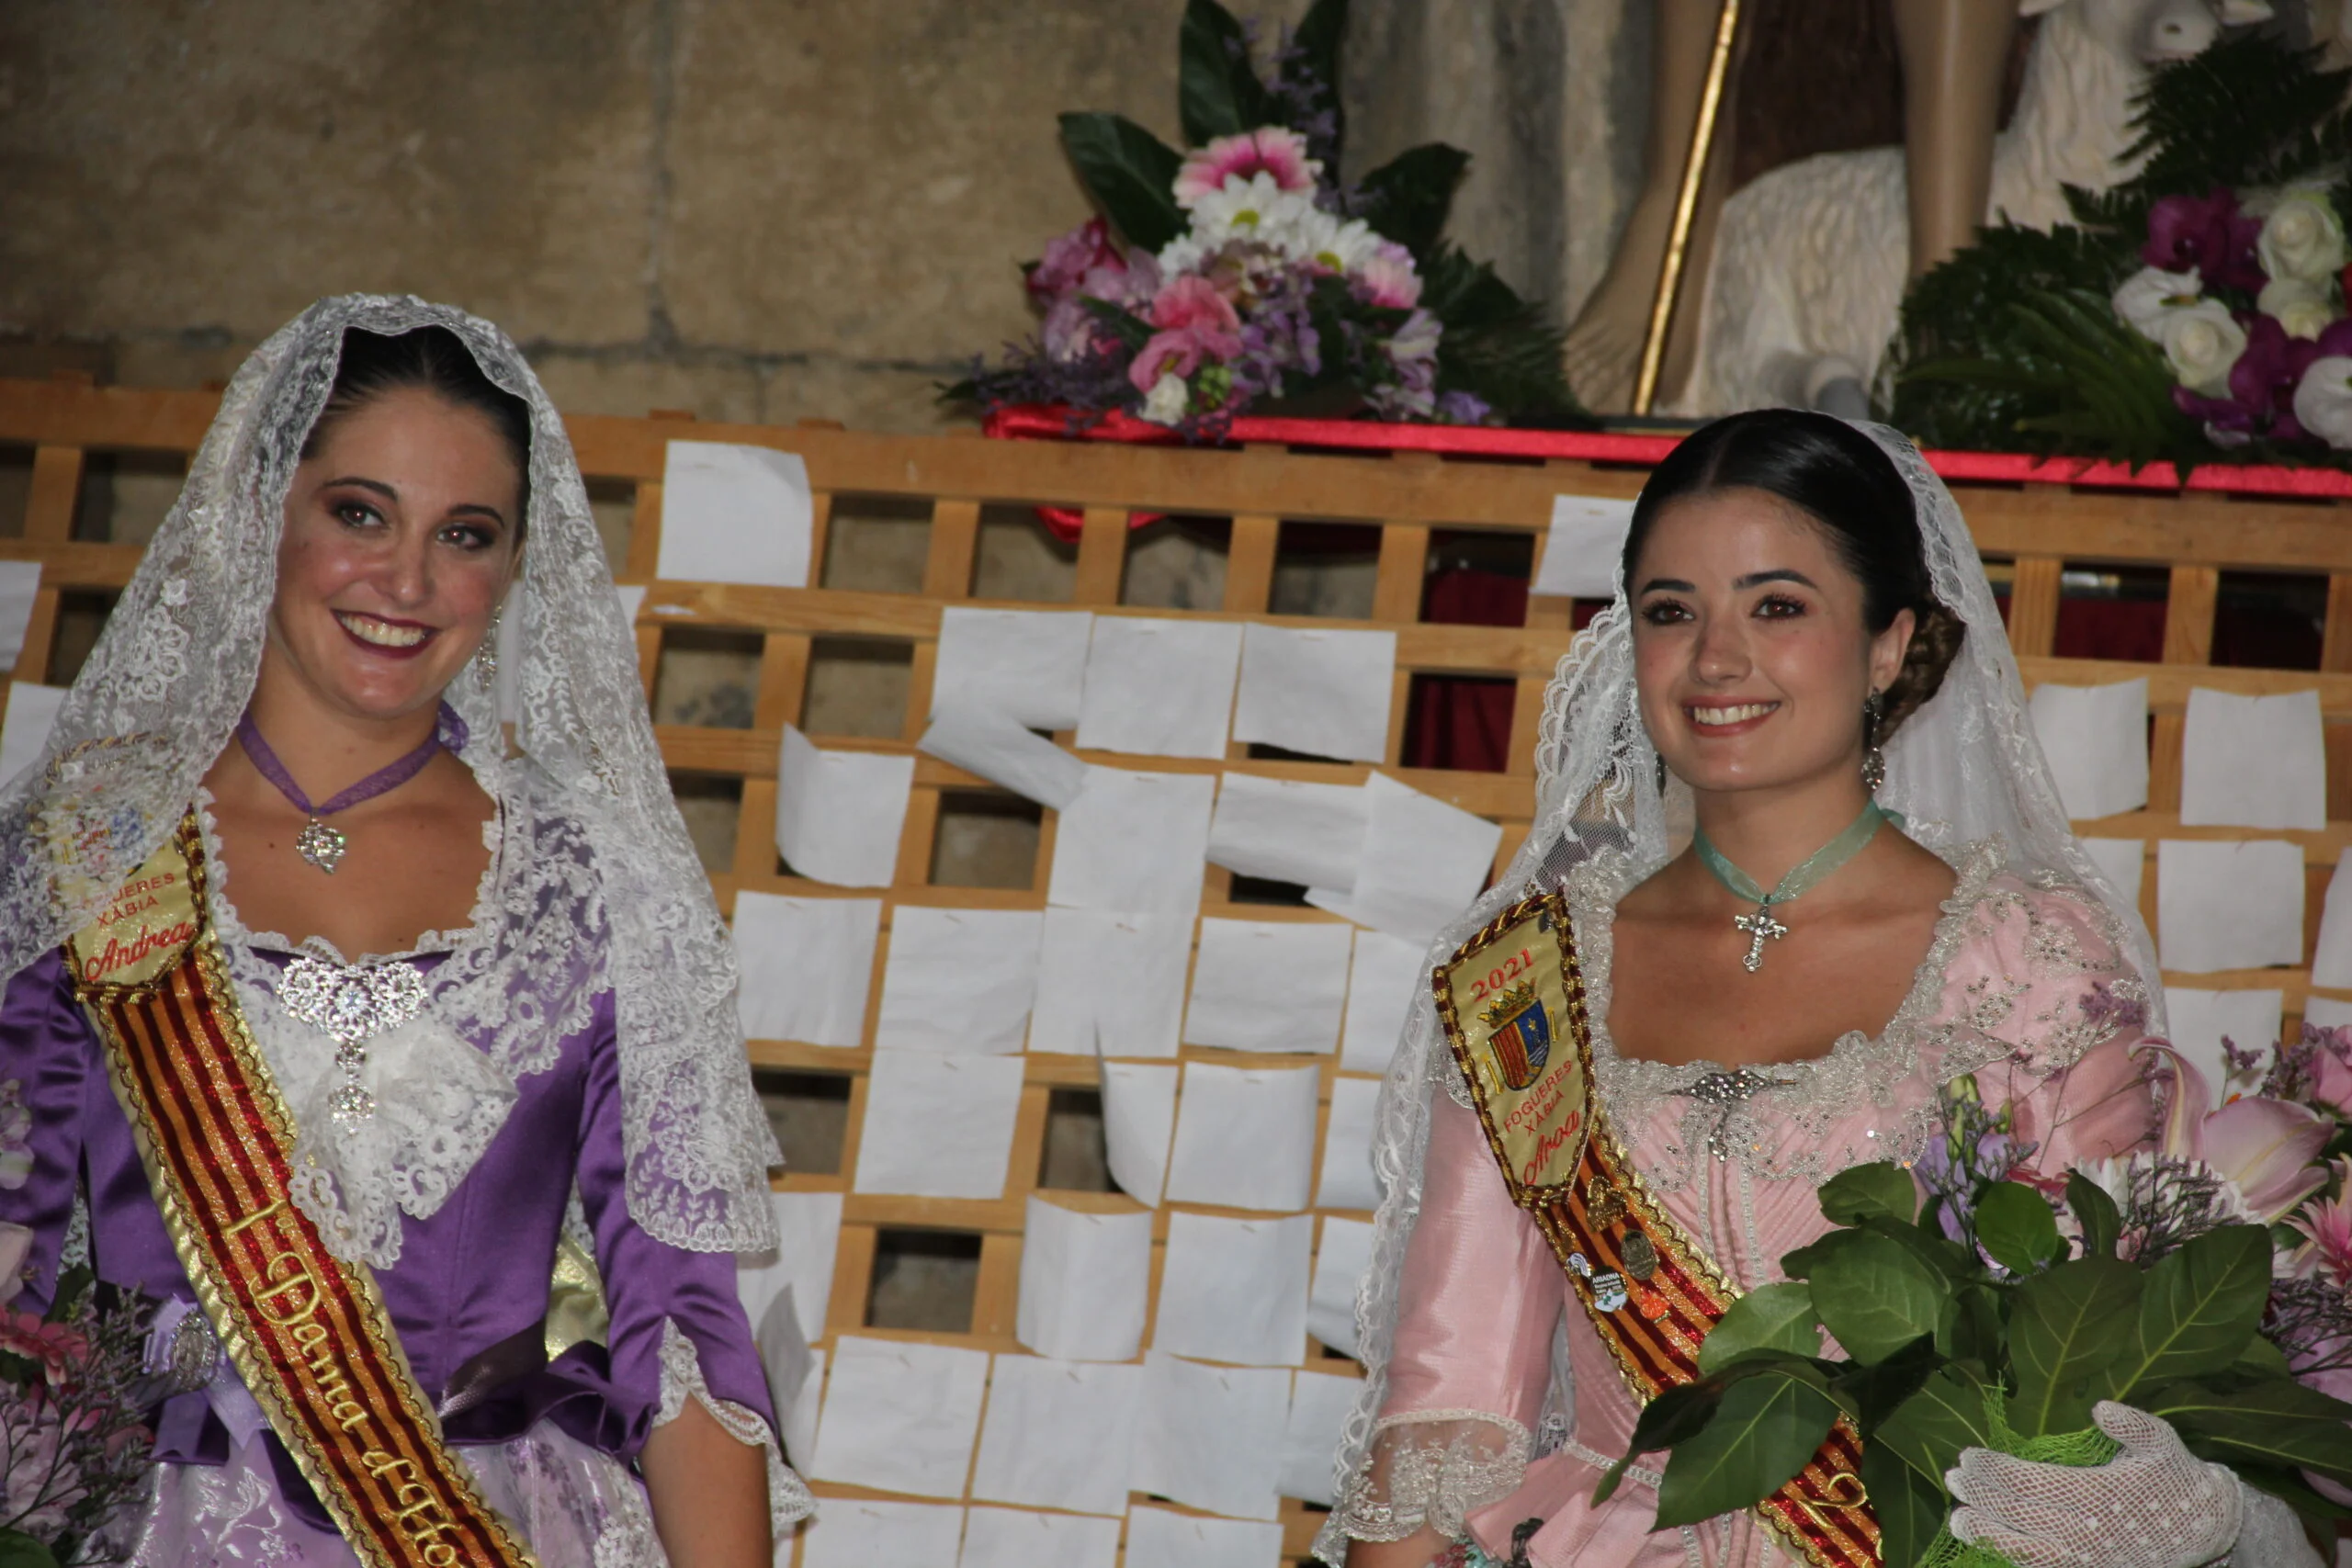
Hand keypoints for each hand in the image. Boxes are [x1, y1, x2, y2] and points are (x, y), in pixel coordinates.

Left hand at [1944, 1402, 2240, 1567]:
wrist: (2211, 1533)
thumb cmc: (2178, 1480)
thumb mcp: (2162, 1443)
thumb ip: (2133, 1424)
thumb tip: (2099, 1407)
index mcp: (2099, 1494)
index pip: (2029, 1482)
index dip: (1994, 1471)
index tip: (1967, 1457)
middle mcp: (2088, 1530)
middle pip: (2018, 1514)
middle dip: (1980, 1496)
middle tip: (1951, 1478)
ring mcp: (2088, 1559)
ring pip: (2025, 1550)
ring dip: (1987, 1533)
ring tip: (1956, 1520)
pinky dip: (2013, 1558)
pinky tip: (1992, 1545)